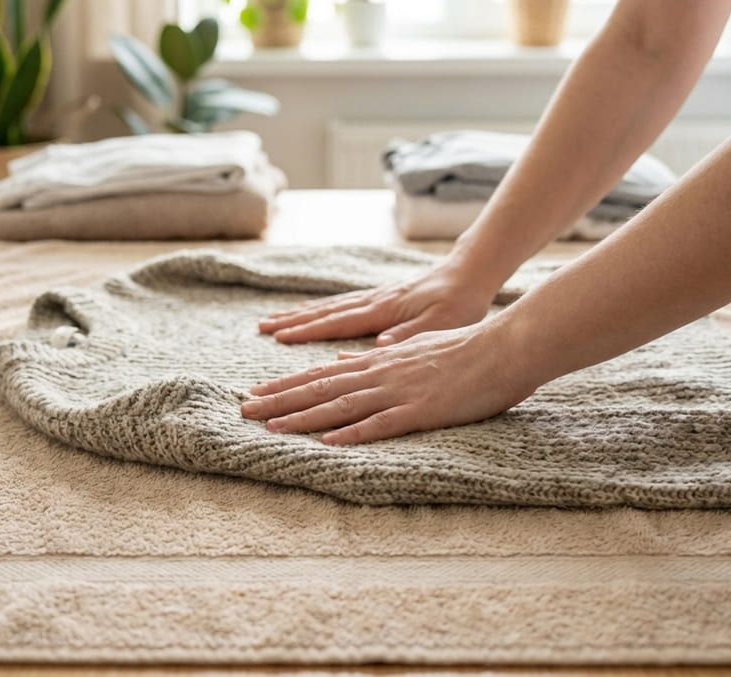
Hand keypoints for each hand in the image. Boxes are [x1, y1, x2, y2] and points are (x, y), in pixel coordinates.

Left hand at [240, 320, 545, 444]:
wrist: (506, 347)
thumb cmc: (469, 349)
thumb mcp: (417, 347)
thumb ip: (381, 356)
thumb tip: (345, 361)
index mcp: (381, 360)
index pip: (324, 373)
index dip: (289, 384)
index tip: (259, 392)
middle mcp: (381, 372)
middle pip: (321, 387)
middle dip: (280, 399)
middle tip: (244, 410)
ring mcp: (399, 391)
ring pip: (340, 404)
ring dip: (302, 417)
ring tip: (269, 427)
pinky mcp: (421, 410)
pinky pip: (380, 424)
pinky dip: (352, 433)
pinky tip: (326, 443)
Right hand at [257, 260, 494, 345]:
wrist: (470, 274)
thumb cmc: (458, 305)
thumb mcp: (439, 326)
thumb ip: (407, 337)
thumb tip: (377, 347)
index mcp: (382, 312)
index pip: (335, 322)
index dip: (305, 331)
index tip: (276, 336)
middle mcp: (372, 302)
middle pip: (323, 312)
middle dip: (291, 321)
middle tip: (260, 327)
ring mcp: (374, 298)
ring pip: (329, 306)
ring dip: (300, 314)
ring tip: (274, 320)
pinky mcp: (381, 298)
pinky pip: (341, 304)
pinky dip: (319, 309)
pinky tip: (312, 313)